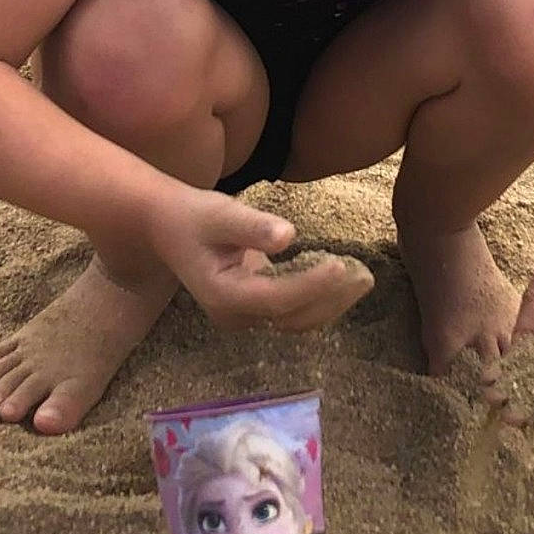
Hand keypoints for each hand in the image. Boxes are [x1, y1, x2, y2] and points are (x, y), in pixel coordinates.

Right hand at [147, 185, 371, 331]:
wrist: (168, 228)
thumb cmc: (193, 217)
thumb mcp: (219, 213)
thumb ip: (251, 225)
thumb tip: (287, 236)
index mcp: (224, 296)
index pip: (277, 299)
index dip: (311, 285)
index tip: (340, 265)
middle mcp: (235, 315)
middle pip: (292, 318)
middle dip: (331, 299)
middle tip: (365, 275)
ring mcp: (244, 316)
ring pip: (297, 320)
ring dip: (331, 303)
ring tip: (363, 279)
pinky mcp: (254, 309)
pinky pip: (293, 311)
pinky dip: (319, 299)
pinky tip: (342, 280)